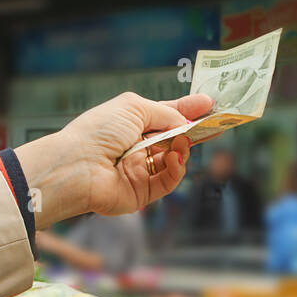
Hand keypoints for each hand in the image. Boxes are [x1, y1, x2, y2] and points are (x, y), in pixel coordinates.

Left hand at [14, 92, 212, 226]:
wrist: (79, 166)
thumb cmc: (98, 132)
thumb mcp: (134, 108)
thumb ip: (165, 113)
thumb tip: (185, 123)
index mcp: (132, 124)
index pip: (166, 116)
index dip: (187, 110)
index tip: (209, 104)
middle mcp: (137, 147)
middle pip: (175, 139)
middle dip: (195, 132)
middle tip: (217, 125)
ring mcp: (141, 171)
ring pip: (175, 160)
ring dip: (182, 149)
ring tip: (181, 142)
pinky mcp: (143, 192)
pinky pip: (169, 180)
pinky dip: (176, 169)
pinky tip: (175, 158)